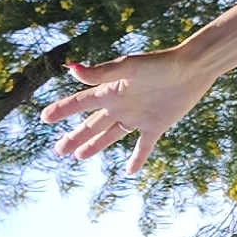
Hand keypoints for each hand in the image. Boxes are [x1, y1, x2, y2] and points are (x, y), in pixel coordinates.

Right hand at [40, 46, 209, 174]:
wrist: (193, 69)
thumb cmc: (160, 64)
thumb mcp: (129, 68)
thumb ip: (101, 72)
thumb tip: (71, 69)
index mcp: (111, 90)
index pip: (80, 103)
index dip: (62, 110)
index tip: (44, 118)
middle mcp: (121, 104)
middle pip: (92, 124)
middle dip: (74, 137)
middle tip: (58, 150)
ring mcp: (138, 116)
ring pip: (110, 135)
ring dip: (95, 146)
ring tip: (78, 157)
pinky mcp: (157, 125)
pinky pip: (144, 146)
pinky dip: (137, 159)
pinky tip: (129, 171)